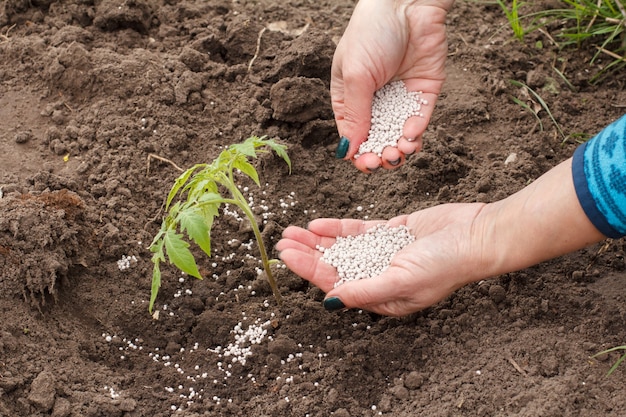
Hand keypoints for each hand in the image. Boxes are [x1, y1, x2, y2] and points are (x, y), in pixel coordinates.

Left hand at [276, 203, 486, 315]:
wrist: (477, 235)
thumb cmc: (445, 265)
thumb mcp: (402, 281)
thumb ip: (364, 291)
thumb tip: (331, 301)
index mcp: (382, 298)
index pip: (336, 284)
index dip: (309, 270)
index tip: (286, 256)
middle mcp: (380, 277)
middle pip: (335, 266)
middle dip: (308, 254)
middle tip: (283, 240)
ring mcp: (385, 254)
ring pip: (343, 248)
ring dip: (318, 240)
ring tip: (294, 229)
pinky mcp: (392, 233)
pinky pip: (359, 232)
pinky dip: (339, 228)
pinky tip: (319, 223)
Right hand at [332, 0, 453, 171]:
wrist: (407, 4)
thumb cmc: (370, 34)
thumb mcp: (355, 76)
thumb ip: (355, 114)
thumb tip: (348, 151)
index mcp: (349, 98)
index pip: (352, 135)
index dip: (358, 154)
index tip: (365, 164)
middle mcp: (374, 102)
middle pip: (376, 140)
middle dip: (379, 156)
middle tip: (383, 161)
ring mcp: (399, 98)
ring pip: (399, 136)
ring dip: (399, 150)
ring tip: (399, 153)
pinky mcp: (423, 93)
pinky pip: (419, 121)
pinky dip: (415, 134)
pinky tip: (410, 138)